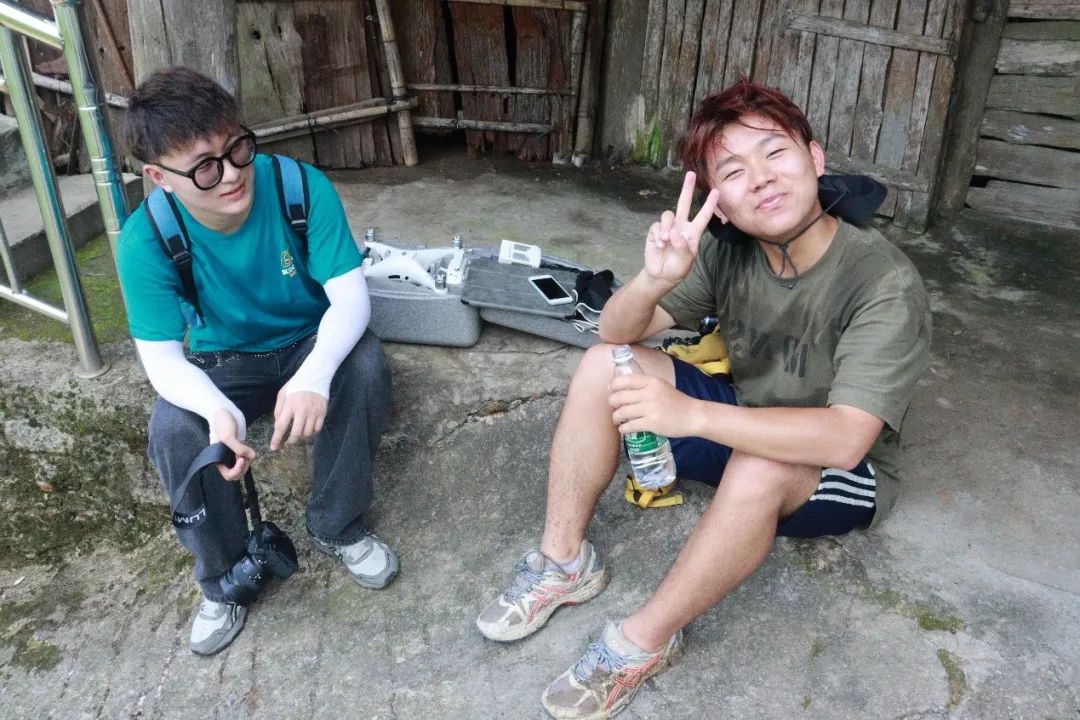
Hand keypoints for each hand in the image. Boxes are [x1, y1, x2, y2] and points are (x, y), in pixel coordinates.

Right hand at [212, 408, 255, 480]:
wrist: (224, 410)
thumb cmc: (221, 423)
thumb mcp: (228, 436)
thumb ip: (239, 448)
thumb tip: (252, 457)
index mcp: (218, 458)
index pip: (228, 475)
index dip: (237, 471)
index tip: (242, 460)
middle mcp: (224, 458)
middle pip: (236, 473)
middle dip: (243, 468)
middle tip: (246, 457)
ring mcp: (232, 453)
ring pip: (242, 466)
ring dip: (247, 463)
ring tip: (248, 452)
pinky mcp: (239, 446)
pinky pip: (245, 457)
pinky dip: (249, 457)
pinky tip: (249, 450)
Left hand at [270, 388, 327, 450]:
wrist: (315, 376)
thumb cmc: (296, 386)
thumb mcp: (282, 394)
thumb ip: (278, 410)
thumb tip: (277, 426)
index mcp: (290, 405)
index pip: (282, 426)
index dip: (277, 439)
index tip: (273, 448)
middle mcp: (302, 410)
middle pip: (296, 433)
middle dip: (291, 441)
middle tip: (289, 442)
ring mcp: (314, 412)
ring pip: (308, 433)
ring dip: (302, 436)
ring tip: (299, 431)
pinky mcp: (323, 412)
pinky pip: (318, 428)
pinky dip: (312, 431)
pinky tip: (309, 427)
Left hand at [609, 373, 699, 438]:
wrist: (693, 416)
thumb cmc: (676, 402)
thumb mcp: (661, 386)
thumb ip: (645, 386)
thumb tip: (622, 389)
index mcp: (651, 381)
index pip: (624, 380)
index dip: (613, 386)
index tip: (611, 391)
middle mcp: (649, 393)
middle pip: (619, 397)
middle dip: (612, 403)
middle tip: (614, 408)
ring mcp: (650, 408)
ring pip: (622, 412)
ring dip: (616, 417)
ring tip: (617, 420)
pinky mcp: (652, 423)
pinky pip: (629, 426)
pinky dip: (623, 428)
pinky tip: (624, 429)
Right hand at [643, 172, 719, 286]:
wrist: (661, 274)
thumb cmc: (678, 267)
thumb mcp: (686, 260)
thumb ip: (682, 246)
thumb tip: (673, 232)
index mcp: (693, 232)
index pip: (703, 216)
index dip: (710, 205)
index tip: (717, 192)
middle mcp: (681, 226)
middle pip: (683, 203)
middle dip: (687, 189)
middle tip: (690, 174)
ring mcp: (668, 228)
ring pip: (667, 215)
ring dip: (666, 227)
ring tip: (665, 241)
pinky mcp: (655, 231)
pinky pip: (656, 226)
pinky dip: (658, 235)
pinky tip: (659, 245)